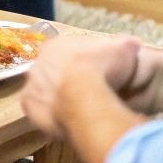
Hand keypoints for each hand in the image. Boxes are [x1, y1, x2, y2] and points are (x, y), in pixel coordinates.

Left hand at [20, 36, 142, 137]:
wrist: (85, 96)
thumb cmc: (104, 70)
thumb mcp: (123, 51)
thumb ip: (125, 45)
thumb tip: (133, 43)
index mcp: (58, 44)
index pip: (66, 50)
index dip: (80, 61)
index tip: (93, 71)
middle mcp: (39, 62)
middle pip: (52, 70)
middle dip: (65, 78)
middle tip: (83, 91)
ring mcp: (31, 84)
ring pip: (42, 89)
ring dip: (54, 96)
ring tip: (74, 108)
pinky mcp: (28, 105)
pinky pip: (36, 109)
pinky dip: (47, 114)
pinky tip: (61, 119)